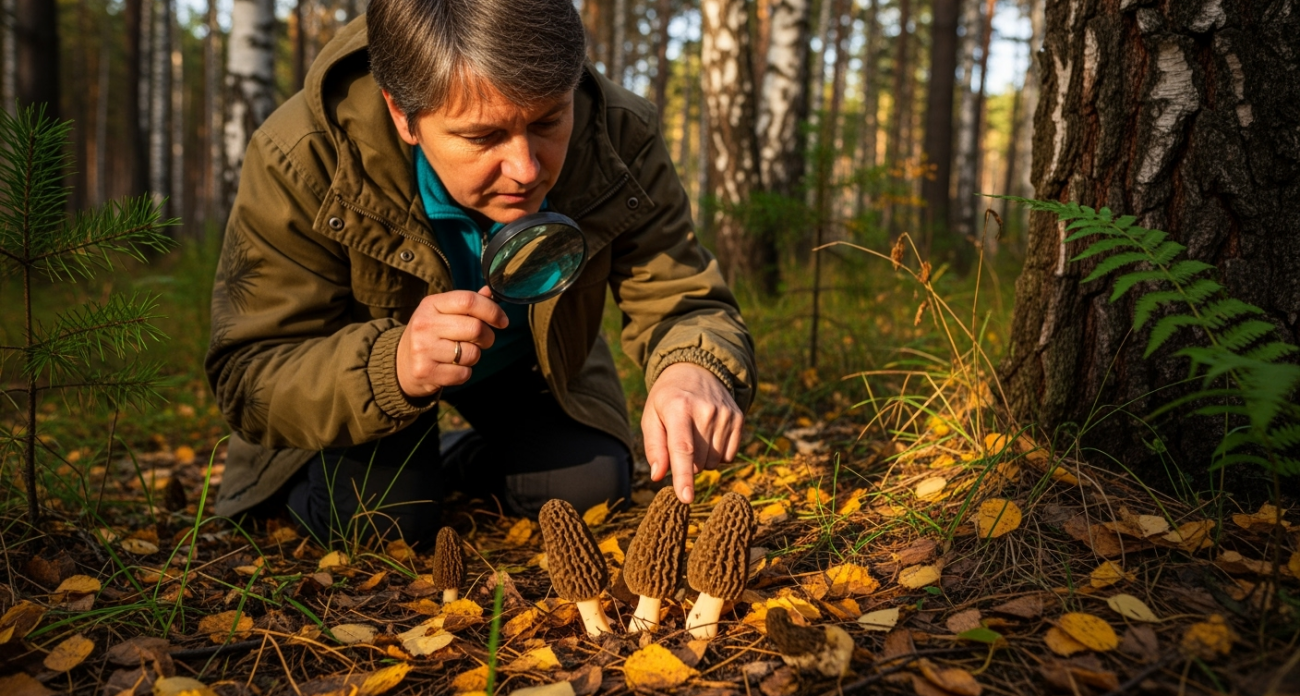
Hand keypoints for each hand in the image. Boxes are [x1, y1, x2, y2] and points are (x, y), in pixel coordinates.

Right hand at [396, 286, 506, 396]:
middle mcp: (425, 324)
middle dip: (488, 337)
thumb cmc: (431, 334)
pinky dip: (464, 373)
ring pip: (472, 353)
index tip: (502, 321)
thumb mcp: (443, 312)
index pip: (468, 301)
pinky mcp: (425, 371)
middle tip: (483, 340)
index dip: (492, 310)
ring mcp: (423, 349)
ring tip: (461, 354)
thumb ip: (468, 303)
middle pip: (475, 328)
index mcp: (431, 304)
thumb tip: (491, 292)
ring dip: (474, 356)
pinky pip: (463, 374)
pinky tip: (452, 368)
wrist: (402, 363)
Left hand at [641, 362, 742, 503]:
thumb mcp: (652, 417)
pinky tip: (710, 434)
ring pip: (714, 462)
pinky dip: (717, 453)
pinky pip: (729, 456)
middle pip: (698, 462)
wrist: (696, 370)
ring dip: (702, 458)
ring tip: (695, 434)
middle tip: (680, 439)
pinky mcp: (739, 418)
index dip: (683, 476)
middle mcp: (705, 410)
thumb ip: (654, 447)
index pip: (682, 449)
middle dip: (687, 462)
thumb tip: (658, 476)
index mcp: (678, 408)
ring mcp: (725, 414)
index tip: (686, 498)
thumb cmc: (668, 399)